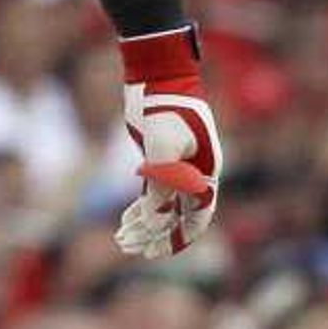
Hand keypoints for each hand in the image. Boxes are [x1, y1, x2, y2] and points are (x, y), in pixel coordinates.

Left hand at [116, 25, 221, 258]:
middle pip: (179, 217)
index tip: (155, 252)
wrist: (158, 76)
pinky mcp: (159, 161)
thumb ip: (160, 186)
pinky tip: (124, 221)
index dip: (178, 238)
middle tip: (130, 249)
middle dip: (156, 236)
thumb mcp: (162, 149)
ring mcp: (178, 168)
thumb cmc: (166, 109)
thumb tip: (153, 222)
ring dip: (145, 225)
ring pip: (164, 207)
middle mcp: (195, 174)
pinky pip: (153, 193)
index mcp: (206, 173)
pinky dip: (140, 209)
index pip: (197, 218)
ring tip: (121, 240)